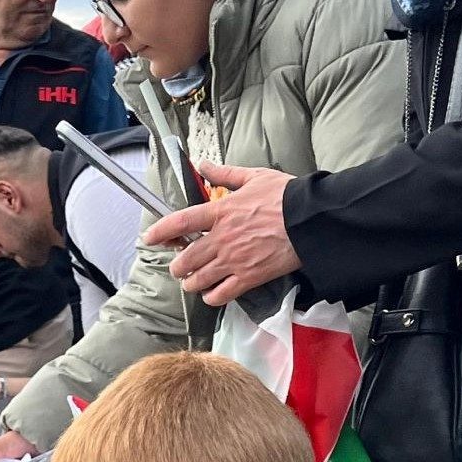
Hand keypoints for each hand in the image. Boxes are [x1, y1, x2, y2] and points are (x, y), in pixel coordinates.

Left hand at [142, 163, 299, 306]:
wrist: (311, 220)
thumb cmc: (286, 196)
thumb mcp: (254, 177)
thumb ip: (224, 174)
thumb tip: (203, 165)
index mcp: (221, 211)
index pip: (180, 222)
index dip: (159, 232)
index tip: (149, 238)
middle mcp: (222, 238)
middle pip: (184, 260)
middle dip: (177, 266)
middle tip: (179, 266)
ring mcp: (234, 260)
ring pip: (197, 281)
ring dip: (191, 283)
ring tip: (193, 281)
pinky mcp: (248, 278)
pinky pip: (219, 295)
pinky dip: (210, 296)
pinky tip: (212, 292)